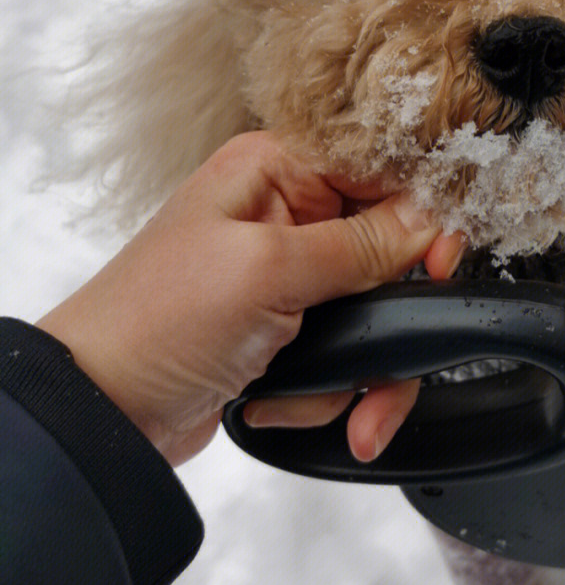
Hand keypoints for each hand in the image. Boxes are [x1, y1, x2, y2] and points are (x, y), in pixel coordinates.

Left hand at [36, 132, 465, 465]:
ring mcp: (287, 278)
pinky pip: (348, 355)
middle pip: (391, 250)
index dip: (423, 214)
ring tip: (348, 406)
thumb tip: (430, 221)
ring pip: (376, 313)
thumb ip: (358, 244)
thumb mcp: (266, 272)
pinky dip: (332, 390)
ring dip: (364, 369)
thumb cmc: (155, 322)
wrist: (103, 414)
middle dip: (393, 314)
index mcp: (277, 170)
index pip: (382, 170)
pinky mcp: (287, 332)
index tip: (442, 261)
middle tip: (393, 350)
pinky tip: (288, 402)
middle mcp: (287, 216)